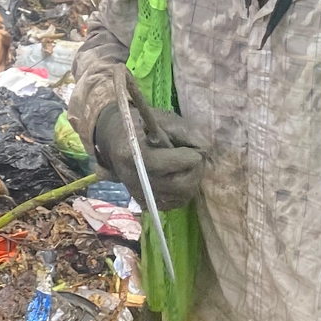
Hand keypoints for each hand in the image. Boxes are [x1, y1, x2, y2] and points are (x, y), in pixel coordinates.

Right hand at [90, 102, 204, 208]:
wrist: (114, 139)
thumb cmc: (139, 124)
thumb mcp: (159, 118)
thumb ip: (182, 130)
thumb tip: (205, 148)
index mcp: (131, 153)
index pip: (167, 164)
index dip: (188, 157)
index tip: (194, 148)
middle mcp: (133, 178)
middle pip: (179, 185)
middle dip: (195, 171)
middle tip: (196, 157)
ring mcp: (138, 194)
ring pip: (182, 196)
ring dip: (193, 180)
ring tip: (187, 165)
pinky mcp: (144, 203)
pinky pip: (176, 203)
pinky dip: (184, 190)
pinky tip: (179, 175)